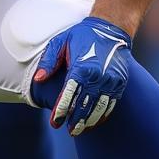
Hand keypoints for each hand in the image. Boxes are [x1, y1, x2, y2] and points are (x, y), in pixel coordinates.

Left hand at [31, 16, 131, 134]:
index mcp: (81, 68)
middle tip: (69, 130)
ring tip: (81, 130)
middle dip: (75, 121)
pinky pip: (111, 103)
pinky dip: (103, 114)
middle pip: (84, 105)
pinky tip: (96, 121)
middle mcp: (97, 77)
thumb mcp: (60, 43)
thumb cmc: (81, 35)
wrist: (111, 28)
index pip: (68, 96)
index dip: (60, 111)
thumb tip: (39, 79)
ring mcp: (110, 80)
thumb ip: (49, 62)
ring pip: (98, 108)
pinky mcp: (119, 82)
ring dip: (89, 121)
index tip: (54, 123)